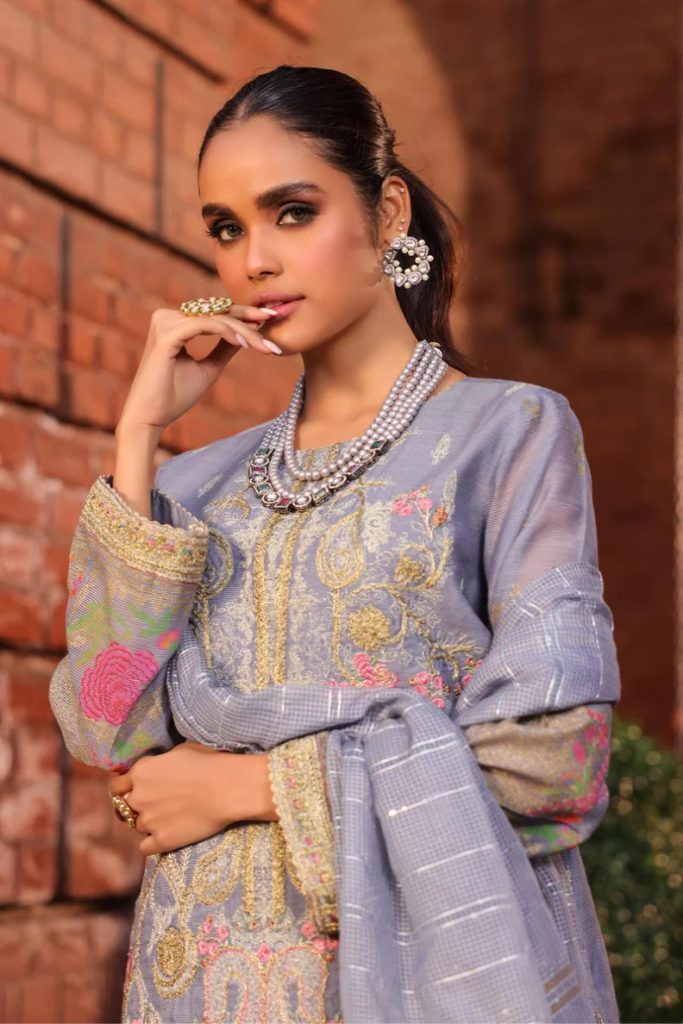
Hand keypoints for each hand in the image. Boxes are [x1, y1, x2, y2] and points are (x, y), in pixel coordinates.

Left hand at [108, 741, 277, 855]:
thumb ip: (160, 762)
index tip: (137, 790)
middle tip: (158, 804)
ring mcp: (148, 821)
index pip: (117, 785)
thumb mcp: (180, 751)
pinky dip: (153, 843)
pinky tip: (167, 835)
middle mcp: (138, 797)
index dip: (126, 788)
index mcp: (140, 772)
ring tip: (171, 818)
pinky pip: (145, 847)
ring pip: (138, 827)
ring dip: (150, 823)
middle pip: (125, 807)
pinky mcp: (162, 840)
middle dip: (138, 806)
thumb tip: (158, 767)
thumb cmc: (209, 763)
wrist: (228, 788)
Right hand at [116, 303, 280, 435]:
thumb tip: (248, 334)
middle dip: (248, 319)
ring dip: (242, 330)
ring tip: (264, 344)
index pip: (214, 313)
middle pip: (217, 312)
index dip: (243, 315)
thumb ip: (225, 348)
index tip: (270, 320)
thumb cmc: (174, 397)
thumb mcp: (209, 368)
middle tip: (274, 319)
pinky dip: (227, 332)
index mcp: (174, 323)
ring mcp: (165, 322)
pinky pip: (205, 326)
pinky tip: (245, 343)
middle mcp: (167, 317)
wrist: (150, 418)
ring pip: (215, 318)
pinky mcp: (167, 334)